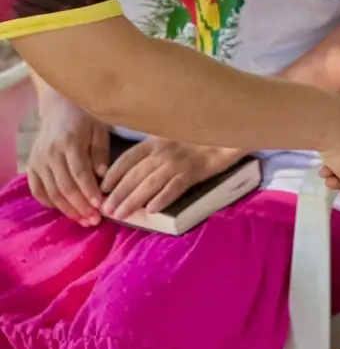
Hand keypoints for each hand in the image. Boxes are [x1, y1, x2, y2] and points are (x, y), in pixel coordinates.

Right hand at [27, 96, 108, 225]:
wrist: (59, 107)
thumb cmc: (85, 119)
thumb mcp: (99, 130)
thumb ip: (100, 153)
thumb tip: (102, 177)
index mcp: (69, 142)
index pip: (79, 173)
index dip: (89, 192)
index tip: (101, 206)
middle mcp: (50, 153)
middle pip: (65, 187)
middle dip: (81, 207)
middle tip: (95, 220)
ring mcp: (38, 160)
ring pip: (52, 192)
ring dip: (68, 210)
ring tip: (84, 221)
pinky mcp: (31, 166)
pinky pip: (38, 190)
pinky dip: (50, 203)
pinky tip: (64, 210)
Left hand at [100, 138, 244, 219]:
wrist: (228, 134)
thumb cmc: (200, 135)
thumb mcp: (173, 134)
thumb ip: (155, 144)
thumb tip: (136, 162)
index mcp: (156, 140)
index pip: (128, 158)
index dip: (113, 174)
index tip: (102, 188)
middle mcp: (163, 150)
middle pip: (135, 174)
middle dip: (118, 193)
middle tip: (106, 210)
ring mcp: (178, 161)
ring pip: (150, 183)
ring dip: (132, 199)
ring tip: (121, 214)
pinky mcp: (194, 172)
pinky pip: (174, 187)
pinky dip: (162, 198)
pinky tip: (151, 210)